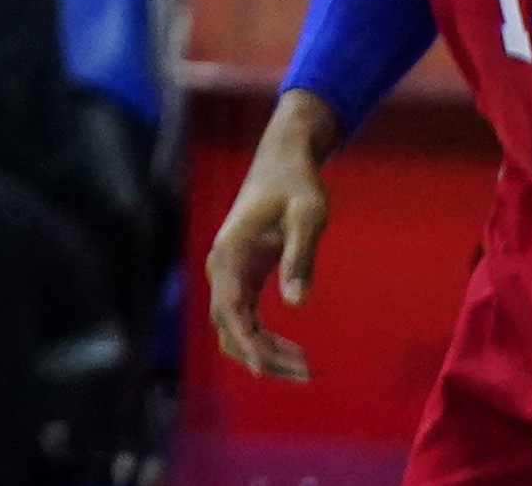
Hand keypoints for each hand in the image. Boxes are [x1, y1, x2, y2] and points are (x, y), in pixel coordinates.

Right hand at [202, 118, 333, 381]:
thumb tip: (296, 304)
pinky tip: (292, 352)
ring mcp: (230, 271)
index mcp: (231, 250)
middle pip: (228, 326)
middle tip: (306, 372)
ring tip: (304, 369)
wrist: (284, 158)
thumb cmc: (297, 183)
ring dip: (262, 351)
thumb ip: (300, 257)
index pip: (229, 308)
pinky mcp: (243, 274)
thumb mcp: (308, 215)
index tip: (264, 370)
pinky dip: (263, 339)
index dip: (245, 342)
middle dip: (260, 355)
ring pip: (234, 327)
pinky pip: (245, 318)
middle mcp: (223, 265)